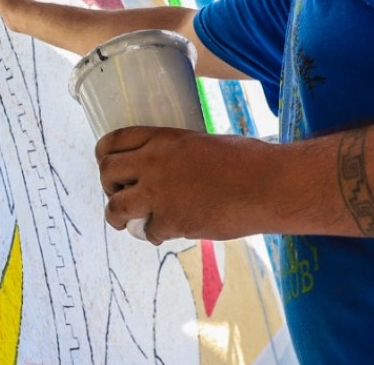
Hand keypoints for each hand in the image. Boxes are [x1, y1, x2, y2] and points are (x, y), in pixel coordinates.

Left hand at [95, 126, 272, 243]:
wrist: (268, 185)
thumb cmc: (248, 161)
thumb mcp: (203, 143)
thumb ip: (178, 153)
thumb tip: (171, 169)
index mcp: (162, 139)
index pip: (113, 141)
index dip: (105, 155)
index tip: (108, 164)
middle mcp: (152, 163)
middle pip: (107, 173)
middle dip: (108, 186)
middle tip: (119, 194)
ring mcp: (158, 194)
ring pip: (114, 207)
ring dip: (117, 216)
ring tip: (125, 222)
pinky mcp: (170, 221)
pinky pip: (147, 232)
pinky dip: (154, 235)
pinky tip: (166, 232)